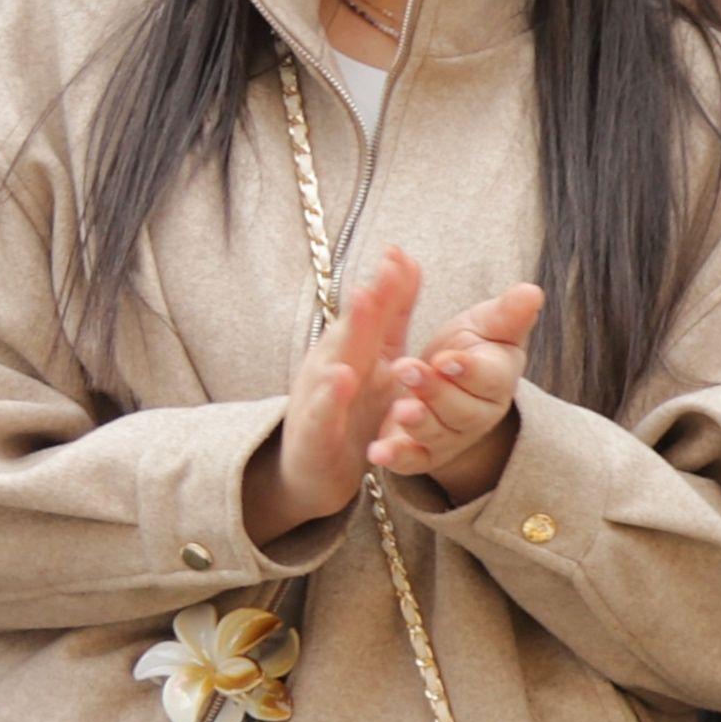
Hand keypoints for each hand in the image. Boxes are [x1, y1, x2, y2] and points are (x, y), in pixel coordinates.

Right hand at [246, 243, 425, 540]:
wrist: (315, 469)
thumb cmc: (352, 408)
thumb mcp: (380, 360)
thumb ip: (393, 316)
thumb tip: (405, 263)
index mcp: (354, 348)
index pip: (373, 313)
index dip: (387, 285)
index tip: (401, 252)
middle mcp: (333, 364)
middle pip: (351, 330)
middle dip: (367, 302)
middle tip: (383, 272)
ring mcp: (320, 396)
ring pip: (334, 363)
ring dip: (347, 338)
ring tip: (362, 314)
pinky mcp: (315, 430)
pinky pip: (324, 410)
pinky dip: (332, 394)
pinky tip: (343, 378)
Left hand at [369, 282, 543, 500]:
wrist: (452, 388)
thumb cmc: (470, 351)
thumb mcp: (487, 327)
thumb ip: (507, 314)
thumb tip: (533, 291)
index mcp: (496, 381)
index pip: (489, 378)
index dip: (468, 370)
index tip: (448, 358)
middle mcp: (476, 415)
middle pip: (461, 409)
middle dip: (435, 391)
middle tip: (407, 370)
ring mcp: (449, 438)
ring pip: (436, 434)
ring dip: (419, 422)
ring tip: (400, 408)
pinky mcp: (421, 454)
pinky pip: (411, 461)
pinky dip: (396, 458)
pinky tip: (377, 452)